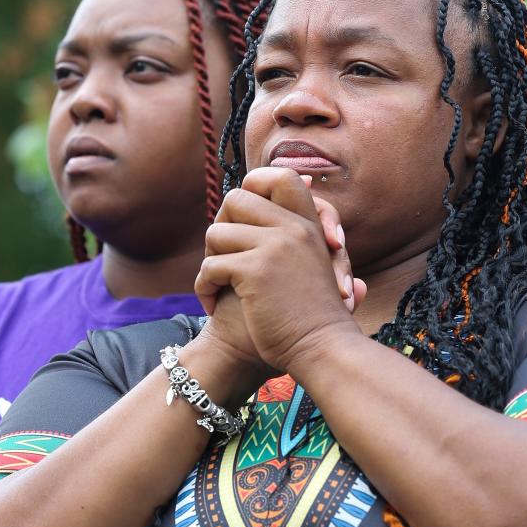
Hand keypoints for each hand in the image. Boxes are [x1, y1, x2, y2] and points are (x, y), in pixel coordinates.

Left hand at [196, 168, 366, 373]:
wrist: (322, 350)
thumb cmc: (315, 318)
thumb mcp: (317, 265)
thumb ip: (307, 233)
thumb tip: (312, 183)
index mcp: (309, 224)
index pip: (279, 176)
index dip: (254, 187)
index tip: (242, 221)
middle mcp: (294, 227)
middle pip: (236, 199)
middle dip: (221, 229)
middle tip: (223, 261)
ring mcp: (277, 245)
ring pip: (216, 232)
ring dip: (208, 263)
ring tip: (216, 288)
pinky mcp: (256, 270)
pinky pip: (210, 265)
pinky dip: (204, 287)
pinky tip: (212, 305)